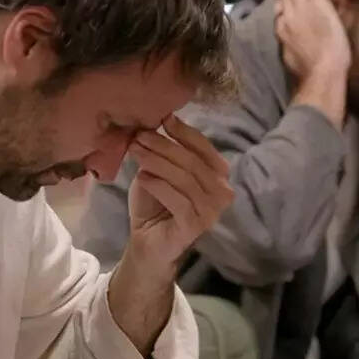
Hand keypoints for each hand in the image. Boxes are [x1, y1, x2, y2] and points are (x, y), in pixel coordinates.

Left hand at [126, 114, 233, 270]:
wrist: (148, 240)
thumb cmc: (157, 203)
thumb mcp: (160, 170)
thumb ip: (165, 151)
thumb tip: (157, 122)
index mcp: (219, 174)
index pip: (204, 147)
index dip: (184, 132)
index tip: (163, 118)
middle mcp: (222, 192)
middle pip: (193, 161)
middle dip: (164, 146)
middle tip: (139, 137)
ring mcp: (212, 211)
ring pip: (185, 179)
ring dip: (157, 162)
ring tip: (135, 153)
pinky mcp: (197, 225)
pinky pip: (178, 200)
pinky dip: (159, 186)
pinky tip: (142, 178)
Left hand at [275, 0, 351, 80]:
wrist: (322, 72)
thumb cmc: (337, 47)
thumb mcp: (338, 20)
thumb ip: (326, 3)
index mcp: (314, 2)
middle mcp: (296, 8)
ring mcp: (284, 21)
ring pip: (279, 2)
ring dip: (286, 4)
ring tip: (295, 12)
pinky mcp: (279, 34)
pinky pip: (277, 19)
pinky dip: (282, 19)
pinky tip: (290, 27)